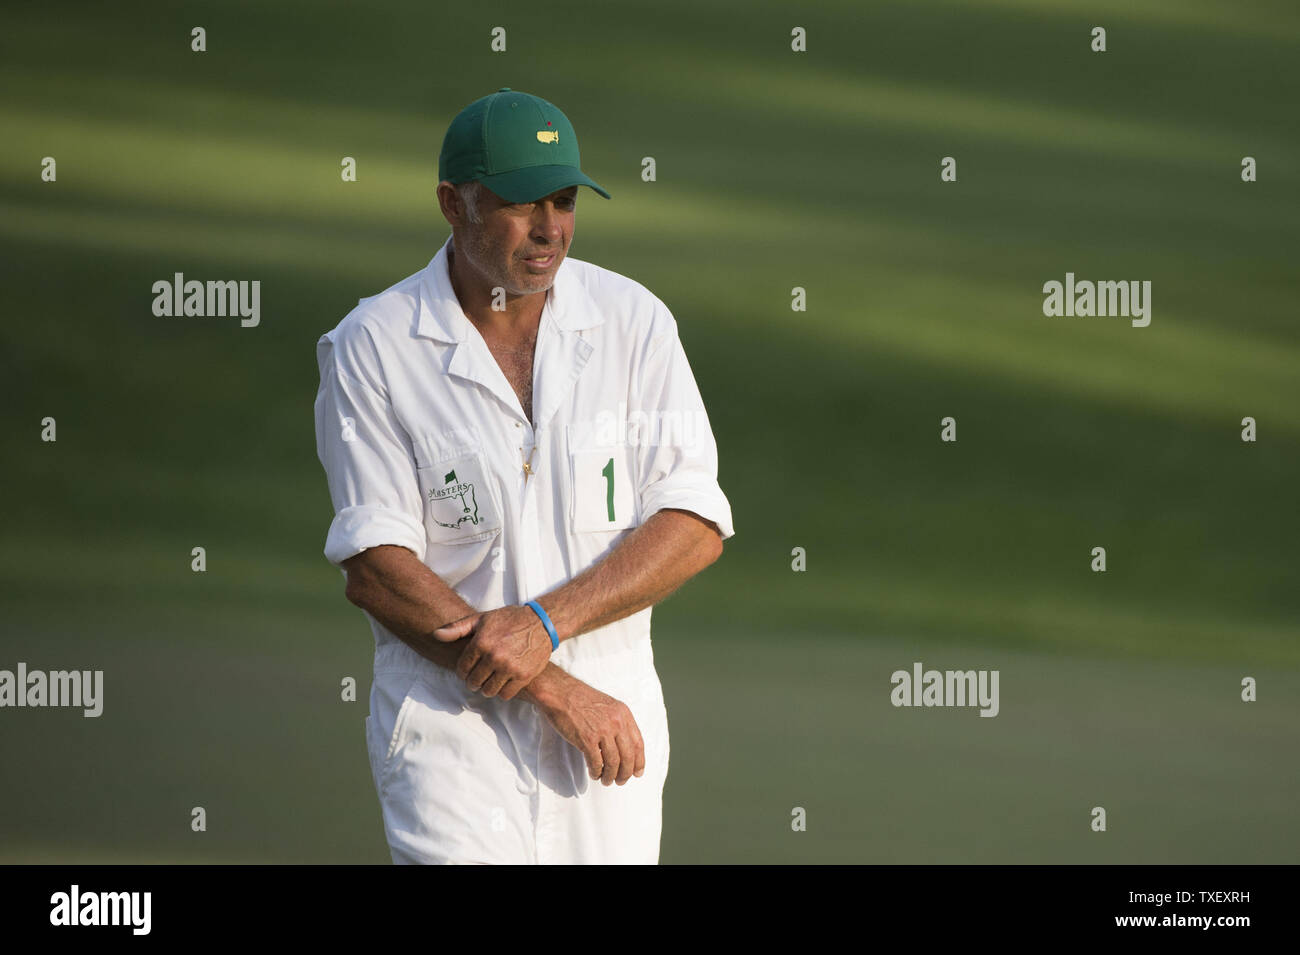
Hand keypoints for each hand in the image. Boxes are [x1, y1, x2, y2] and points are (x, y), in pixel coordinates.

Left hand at [433, 606, 552, 699]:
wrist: (542, 623)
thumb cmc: (509, 620)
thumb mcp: (482, 619)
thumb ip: (458, 628)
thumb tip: (436, 635)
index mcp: (481, 642)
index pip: (462, 668)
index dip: (462, 672)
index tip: (467, 670)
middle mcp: (494, 656)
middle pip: (474, 682)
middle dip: (473, 681)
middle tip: (478, 678)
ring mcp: (509, 667)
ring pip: (488, 691)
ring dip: (487, 688)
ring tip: (490, 681)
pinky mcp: (523, 676)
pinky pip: (505, 695)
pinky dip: (502, 692)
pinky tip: (503, 683)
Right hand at [534, 671, 645, 785]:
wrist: (560, 692)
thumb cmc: (580, 699)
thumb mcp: (607, 705)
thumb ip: (618, 722)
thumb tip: (623, 747)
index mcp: (623, 714)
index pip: (638, 743)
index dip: (639, 761)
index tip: (637, 772)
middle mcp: (616, 722)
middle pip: (628, 756)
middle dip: (626, 773)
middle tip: (620, 781)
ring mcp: (602, 731)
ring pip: (613, 763)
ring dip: (610, 776)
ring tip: (606, 780)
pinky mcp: (587, 739)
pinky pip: (596, 763)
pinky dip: (596, 772)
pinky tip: (594, 774)